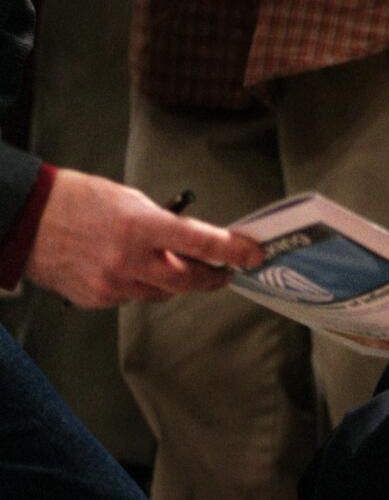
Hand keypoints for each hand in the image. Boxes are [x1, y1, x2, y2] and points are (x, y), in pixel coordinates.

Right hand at [25, 169, 263, 308]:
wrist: (25, 220)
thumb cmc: (77, 200)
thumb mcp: (130, 200)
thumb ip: (163, 225)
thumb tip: (194, 243)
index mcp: (141, 226)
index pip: (201, 242)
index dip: (233, 251)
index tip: (253, 254)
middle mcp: (128, 259)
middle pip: (189, 281)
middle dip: (213, 278)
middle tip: (225, 272)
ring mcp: (111, 283)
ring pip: (162, 293)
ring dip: (175, 282)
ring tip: (172, 264)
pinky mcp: (97, 299)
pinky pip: (133, 298)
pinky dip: (141, 286)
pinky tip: (130, 269)